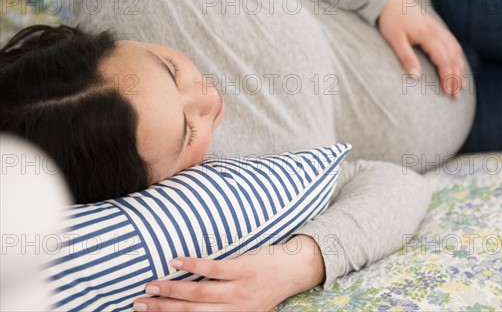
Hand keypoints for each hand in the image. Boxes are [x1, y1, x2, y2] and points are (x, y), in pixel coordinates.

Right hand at [132, 235, 324, 311]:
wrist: (297, 269)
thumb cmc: (269, 284)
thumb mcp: (248, 304)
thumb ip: (225, 307)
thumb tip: (194, 302)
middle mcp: (235, 309)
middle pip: (191, 311)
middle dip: (163, 308)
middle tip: (138, 303)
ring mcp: (239, 289)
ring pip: (199, 294)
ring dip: (171, 290)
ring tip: (151, 286)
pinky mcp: (244, 269)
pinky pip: (213, 269)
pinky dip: (193, 266)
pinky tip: (176, 261)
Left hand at [378, 0, 465, 97]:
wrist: (391, 0)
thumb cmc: (391, 21)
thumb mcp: (395, 40)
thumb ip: (406, 58)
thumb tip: (415, 78)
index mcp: (428, 35)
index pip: (443, 60)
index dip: (447, 77)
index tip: (449, 92)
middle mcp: (438, 32)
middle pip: (453, 58)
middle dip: (456, 78)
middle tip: (456, 96)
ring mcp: (440, 29)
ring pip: (456, 51)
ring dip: (459, 69)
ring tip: (461, 86)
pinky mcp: (438, 28)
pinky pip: (453, 44)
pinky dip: (458, 57)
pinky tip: (458, 66)